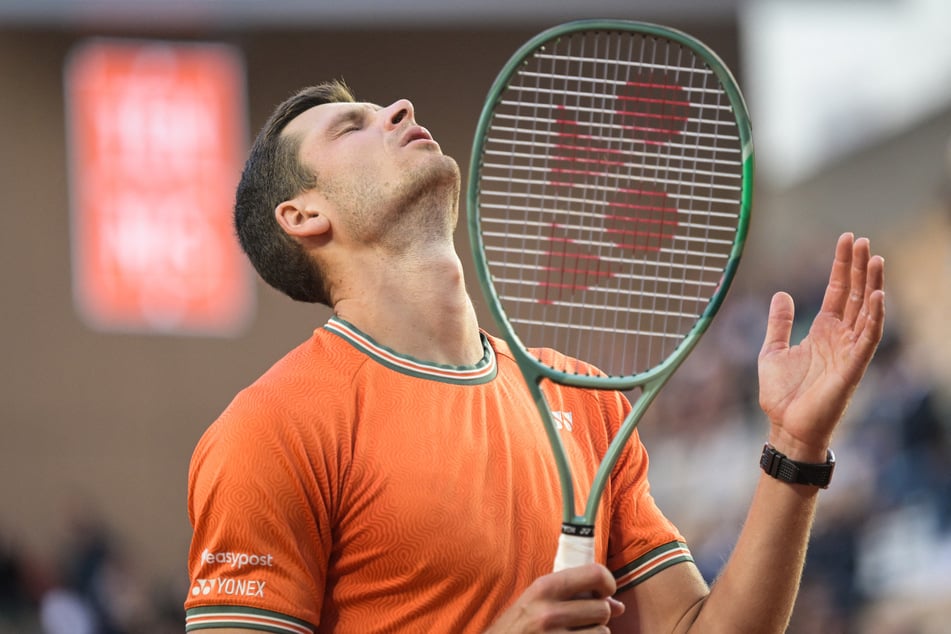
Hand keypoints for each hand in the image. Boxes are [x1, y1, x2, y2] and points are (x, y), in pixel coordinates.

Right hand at [484, 563, 624, 632]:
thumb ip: (575, 596)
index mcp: (544, 588)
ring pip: (602, 633)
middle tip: (581, 620)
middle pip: (604, 609)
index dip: (607, 582)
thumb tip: (620, 606)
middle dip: (599, 616)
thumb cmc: (519, 626)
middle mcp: (549, 613)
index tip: (604, 592)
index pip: (595, 573)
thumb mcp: (538, 601)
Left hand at [758, 233, 884, 459]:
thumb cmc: (782, 394)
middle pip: (855, 294)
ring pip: (866, 311)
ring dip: (872, 285)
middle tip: (863, 239)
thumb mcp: (773, 349)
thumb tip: (782, 294)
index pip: (838, 291)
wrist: (785, 426)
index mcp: (823, 331)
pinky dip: (874, 317)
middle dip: (859, 267)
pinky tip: (877, 296)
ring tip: (875, 258)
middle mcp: (840, 337)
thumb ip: (780, 322)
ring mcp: (849, 351)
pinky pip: (868, 338)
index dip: (842, 266)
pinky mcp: (853, 367)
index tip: (847, 240)